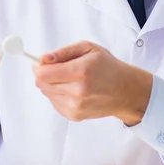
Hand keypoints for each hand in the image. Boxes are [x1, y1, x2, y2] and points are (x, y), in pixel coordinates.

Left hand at [34, 41, 152, 124]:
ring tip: (69, 79)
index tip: (41, 63)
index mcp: (81, 71)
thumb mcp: (88, 48)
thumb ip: (63, 52)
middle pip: (42, 84)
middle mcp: (78, 91)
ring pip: (47, 94)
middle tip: (57, 69)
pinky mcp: (75, 115)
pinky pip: (54, 103)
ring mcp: (76, 106)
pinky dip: (58, 95)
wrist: (125, 91)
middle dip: (44, 75)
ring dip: (52, 85)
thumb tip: (43, 59)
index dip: (38, 67)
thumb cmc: (108, 66)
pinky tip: (72, 89)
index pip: (43, 74)